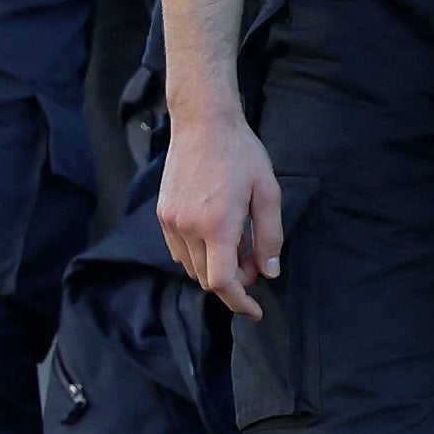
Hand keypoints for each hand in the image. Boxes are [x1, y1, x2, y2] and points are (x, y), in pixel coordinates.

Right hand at [158, 104, 285, 314]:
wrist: (203, 122)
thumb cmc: (240, 154)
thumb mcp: (268, 193)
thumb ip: (270, 237)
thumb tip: (269, 271)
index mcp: (217, 225)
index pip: (223, 282)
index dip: (240, 302)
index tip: (256, 310)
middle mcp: (188, 228)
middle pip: (206, 279)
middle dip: (234, 282)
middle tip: (255, 261)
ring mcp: (171, 222)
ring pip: (191, 267)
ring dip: (215, 268)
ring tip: (237, 243)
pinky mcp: (162, 213)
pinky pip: (178, 250)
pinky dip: (198, 255)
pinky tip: (215, 234)